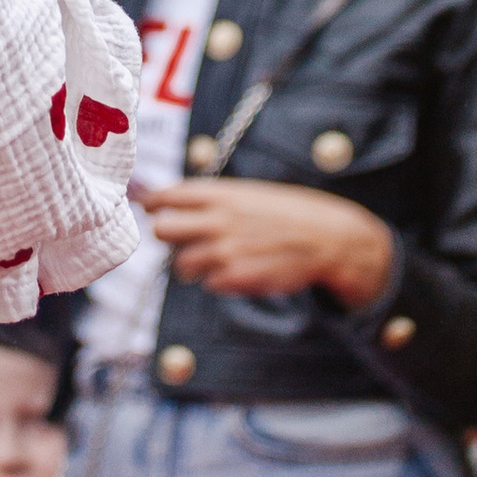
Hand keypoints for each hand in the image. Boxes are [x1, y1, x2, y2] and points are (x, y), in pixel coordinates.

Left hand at [138, 178, 395, 309]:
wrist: (328, 238)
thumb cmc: (288, 212)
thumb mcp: (249, 193)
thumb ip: (213, 199)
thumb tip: (172, 203)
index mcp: (220, 194)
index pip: (166, 196)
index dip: (152, 202)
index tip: (149, 207)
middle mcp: (217, 220)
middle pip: (162, 230)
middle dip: (167, 235)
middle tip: (180, 237)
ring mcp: (225, 251)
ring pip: (181, 264)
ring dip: (192, 263)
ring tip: (216, 257)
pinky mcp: (236, 278)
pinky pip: (208, 283)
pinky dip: (218, 279)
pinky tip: (238, 270)